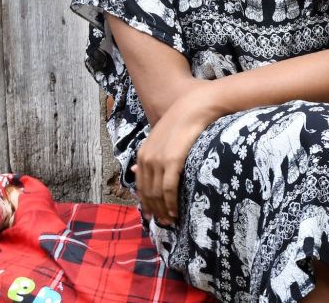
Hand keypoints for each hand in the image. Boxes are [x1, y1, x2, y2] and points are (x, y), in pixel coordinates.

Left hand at [131, 83, 221, 224]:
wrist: (196, 106)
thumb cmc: (184, 120)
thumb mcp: (161, 138)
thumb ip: (150, 155)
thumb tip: (133, 172)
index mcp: (142, 153)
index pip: (140, 185)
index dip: (146, 202)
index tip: (154, 214)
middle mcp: (146, 158)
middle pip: (147, 192)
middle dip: (154, 210)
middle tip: (163, 223)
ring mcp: (158, 160)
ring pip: (156, 194)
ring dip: (163, 210)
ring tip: (170, 221)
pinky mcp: (171, 162)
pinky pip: (168, 189)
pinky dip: (171, 203)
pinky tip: (175, 212)